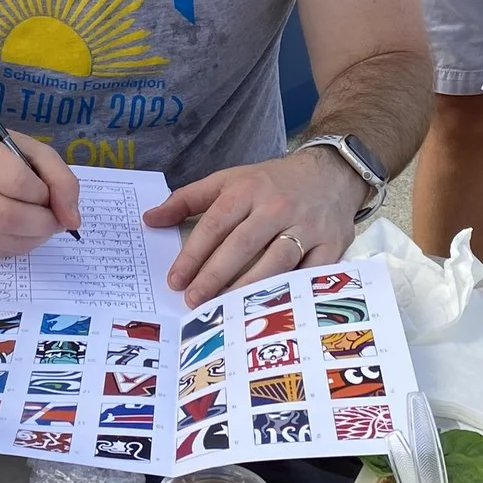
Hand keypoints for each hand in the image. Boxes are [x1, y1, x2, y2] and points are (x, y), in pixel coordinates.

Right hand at [0, 127, 80, 256]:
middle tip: (54, 218)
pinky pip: (1, 252)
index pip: (18, 184)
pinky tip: (23, 229)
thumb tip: (72, 222)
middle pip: (10, 218)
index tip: (48, 193)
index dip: (43, 194)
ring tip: (41, 221)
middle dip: (44, 223)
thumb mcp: (37, 152)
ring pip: (7, 241)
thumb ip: (62, 181)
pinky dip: (23, 244)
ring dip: (37, 237)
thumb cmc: (2, 153)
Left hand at [151, 148, 358, 305]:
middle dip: (215, 275)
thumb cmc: (273, 183)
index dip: (194, 254)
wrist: (332, 173)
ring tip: (227, 310)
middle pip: (242, 244)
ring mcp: (307, 225)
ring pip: (276, 260)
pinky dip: (292, 291)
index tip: (176, 280)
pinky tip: (272, 307)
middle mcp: (277, 206)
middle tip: (194, 301)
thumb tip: (149, 219)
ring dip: (249, 287)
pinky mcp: (332, 243)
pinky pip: (311, 272)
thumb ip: (187, 200)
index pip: (216, 223)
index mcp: (248, 189)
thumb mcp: (229, 180)